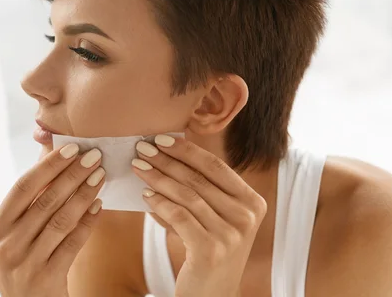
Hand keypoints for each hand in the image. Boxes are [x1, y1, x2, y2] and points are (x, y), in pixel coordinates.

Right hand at [0, 144, 105, 296]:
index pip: (22, 187)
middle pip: (44, 200)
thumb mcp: (17, 232)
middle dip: (72, 175)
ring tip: (101, 175)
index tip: (73, 147)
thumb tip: (48, 147)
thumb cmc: (25, 260)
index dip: (48, 165)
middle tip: (95, 156)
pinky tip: (100, 205)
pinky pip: (72, 243)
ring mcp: (24, 264)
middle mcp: (5, 245)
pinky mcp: (46, 279)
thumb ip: (31, 195)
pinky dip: (88, 222)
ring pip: (60, 220)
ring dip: (84, 194)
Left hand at [132, 135, 266, 296]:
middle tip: (142, 149)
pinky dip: (160, 204)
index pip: (216, 167)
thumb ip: (201, 191)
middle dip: (167, 161)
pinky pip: (179, 217)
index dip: (188, 150)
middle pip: (199, 179)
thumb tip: (166, 155)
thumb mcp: (214, 218)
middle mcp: (247, 217)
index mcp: (253, 203)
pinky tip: (146, 196)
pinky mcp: (211, 251)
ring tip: (138, 168)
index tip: (161, 139)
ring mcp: (231, 235)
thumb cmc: (209, 252)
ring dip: (158, 178)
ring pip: (187, 196)